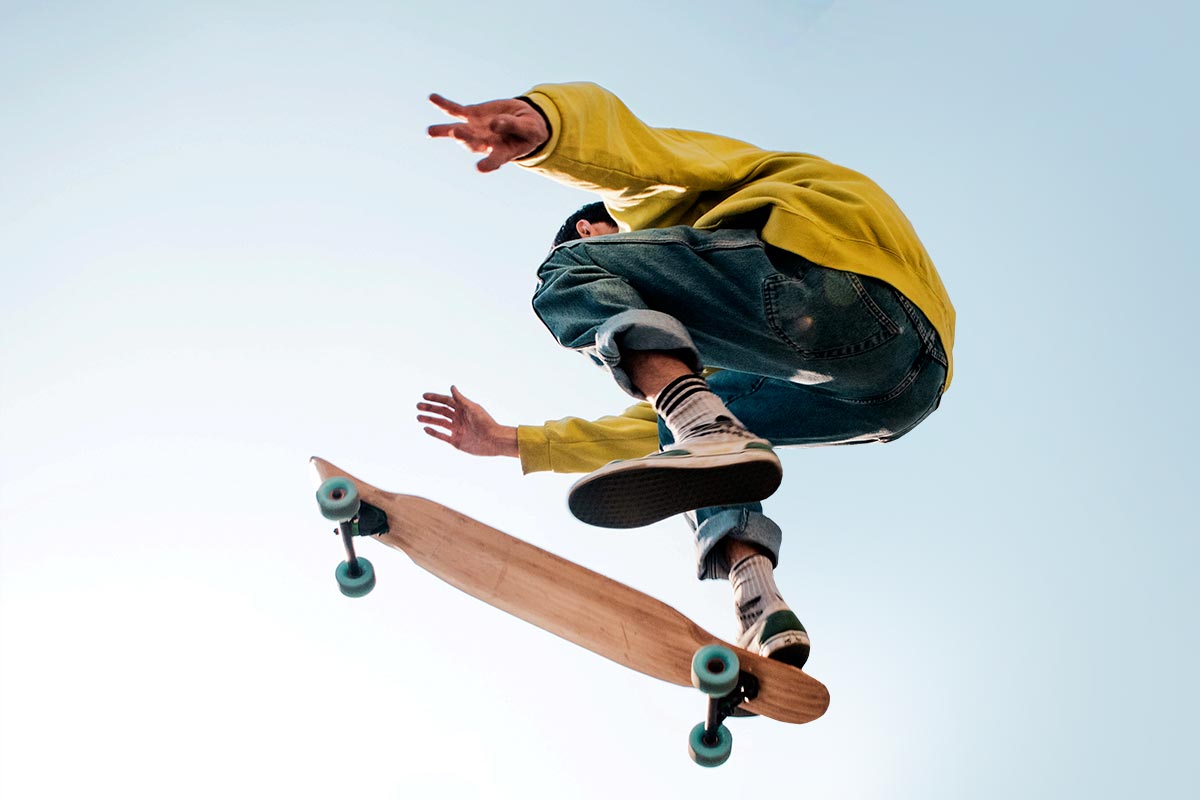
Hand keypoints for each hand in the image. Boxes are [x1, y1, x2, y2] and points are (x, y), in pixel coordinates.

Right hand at [417, 386, 518, 457]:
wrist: (493, 441)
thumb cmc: (486, 423)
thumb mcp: (473, 408)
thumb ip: (461, 399)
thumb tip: (451, 387)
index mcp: (463, 409)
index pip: (446, 401)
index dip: (435, 398)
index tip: (424, 396)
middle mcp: (459, 418)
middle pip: (441, 411)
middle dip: (429, 408)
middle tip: (418, 406)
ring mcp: (457, 430)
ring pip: (440, 423)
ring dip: (429, 419)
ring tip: (418, 417)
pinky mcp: (456, 441)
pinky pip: (442, 436)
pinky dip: (434, 432)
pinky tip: (425, 428)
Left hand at [427, 93, 549, 172]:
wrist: (524, 121)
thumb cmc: (530, 130)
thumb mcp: (528, 128)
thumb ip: (513, 126)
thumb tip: (494, 123)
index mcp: (503, 152)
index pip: (495, 160)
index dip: (488, 164)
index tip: (480, 168)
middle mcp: (485, 143)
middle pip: (472, 143)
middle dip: (464, 138)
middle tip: (456, 132)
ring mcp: (475, 130)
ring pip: (458, 131)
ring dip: (444, 131)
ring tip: (430, 131)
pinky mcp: (471, 116)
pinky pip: (455, 111)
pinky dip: (444, 105)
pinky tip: (432, 97)